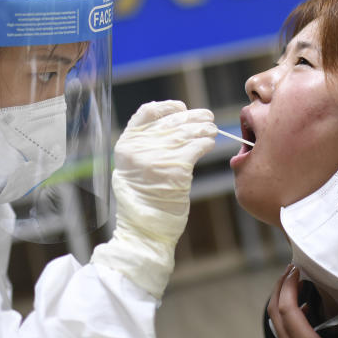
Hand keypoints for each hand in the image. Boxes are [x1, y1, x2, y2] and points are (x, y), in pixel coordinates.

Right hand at [91, 101, 216, 296]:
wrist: (145, 230)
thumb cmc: (144, 200)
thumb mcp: (135, 167)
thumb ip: (147, 145)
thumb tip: (176, 122)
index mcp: (126, 144)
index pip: (146, 112)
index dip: (166, 107)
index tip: (181, 108)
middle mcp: (139, 148)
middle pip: (171, 121)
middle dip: (193, 117)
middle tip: (207, 118)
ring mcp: (157, 157)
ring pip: (187, 132)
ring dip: (204, 128)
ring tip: (212, 129)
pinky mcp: (175, 169)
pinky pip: (196, 147)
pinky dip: (206, 142)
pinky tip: (209, 144)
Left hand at [268, 266, 337, 337]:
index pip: (286, 307)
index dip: (288, 284)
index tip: (295, 268)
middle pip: (274, 310)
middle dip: (279, 287)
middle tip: (291, 270)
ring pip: (276, 322)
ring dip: (281, 300)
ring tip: (295, 286)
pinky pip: (282, 331)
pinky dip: (287, 315)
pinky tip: (305, 312)